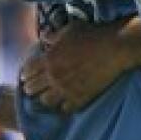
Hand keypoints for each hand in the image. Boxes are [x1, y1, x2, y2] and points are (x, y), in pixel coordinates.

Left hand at [19, 19, 140, 112]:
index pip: (27, 72)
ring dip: (45, 97)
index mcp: (48, 59)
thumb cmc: (92, 35)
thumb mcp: (68, 30)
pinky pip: (65, 109)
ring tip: (48, 95)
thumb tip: (44, 38)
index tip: (26, 76)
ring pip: (46, 101)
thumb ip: (53, 36)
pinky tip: (65, 102)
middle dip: (31, 87)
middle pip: (32, 89)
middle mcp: (54, 76)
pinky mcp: (80, 98)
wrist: (115, 48)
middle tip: (33, 87)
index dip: (26, 74)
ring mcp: (66, 89)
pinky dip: (63, 106)